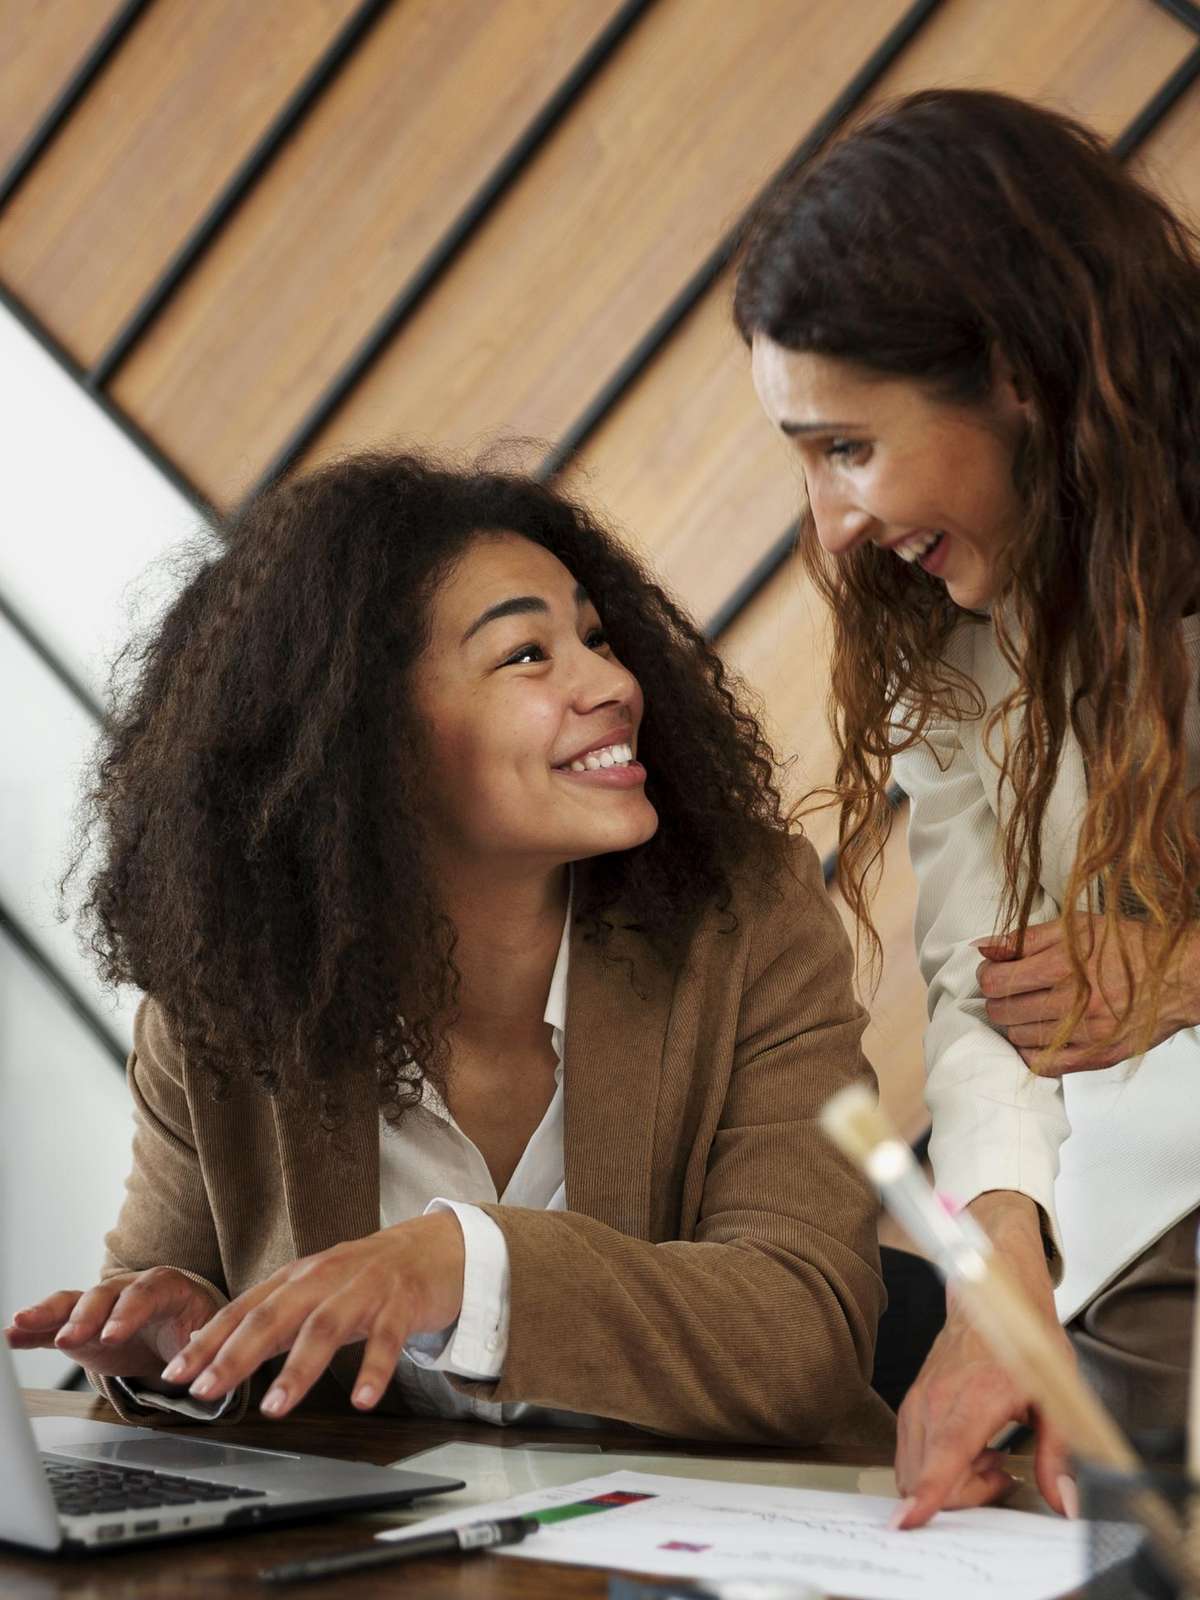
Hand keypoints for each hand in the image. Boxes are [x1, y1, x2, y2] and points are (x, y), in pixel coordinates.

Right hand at [5, 1270, 220, 1384]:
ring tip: (20, 1324)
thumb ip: (201, 1345)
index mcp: (166, 1288)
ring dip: (48, 1314)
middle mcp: (129, 1289)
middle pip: (105, 1295)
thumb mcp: (206, 1335)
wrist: (178, 1329)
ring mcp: (102, 1306)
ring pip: (74, 1303)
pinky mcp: (81, 1326)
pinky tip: (12, 1334)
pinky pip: (54, 1324)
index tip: (111, 1336)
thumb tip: (200, 1354)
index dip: (127, 1313)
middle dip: (85, 1316)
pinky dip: (33, 1329)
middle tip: (70, 1338)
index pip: (146, 1293)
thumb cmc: (193, 1328)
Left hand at [156, 1211, 465, 1418]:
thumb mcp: (312, 1290)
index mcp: (297, 1278)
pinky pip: (387, 1339)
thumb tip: (211, 1347)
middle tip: (207, 1392)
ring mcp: (364, 1290)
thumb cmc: (365, 1277)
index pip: (243, 1311)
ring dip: (297, 1369)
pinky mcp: (401, 1304)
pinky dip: (374, 1369)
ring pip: (324, 1328)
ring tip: (274, 1407)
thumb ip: (268, 1317)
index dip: (208, 1342)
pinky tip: (363, 1399)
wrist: (433, 1247)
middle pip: (274, 1316)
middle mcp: (324, 1279)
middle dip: (236, 1355)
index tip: (175, 1375)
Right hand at [893, 1193, 1073, 1525]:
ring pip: (913, 1470)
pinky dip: (936, 1466)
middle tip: (1000, 1472)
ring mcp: (918, 1402)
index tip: (908, 1524)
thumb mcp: (1056, 1398)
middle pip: (927, 1479)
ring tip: (987, 1456)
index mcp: (975, 1400)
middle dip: (962, 1497)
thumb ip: (1058, 1456)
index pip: (944, 1458)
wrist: (990, 1297)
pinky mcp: (911, 1404)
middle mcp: (937, 1402)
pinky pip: (910, 1454)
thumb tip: (1063, 1502)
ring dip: (948, 1482)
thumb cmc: (1023, 1340)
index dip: (926, 1496)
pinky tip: (969, 1448)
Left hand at [976, 914, 1199, 1073]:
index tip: (994, 972)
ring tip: (1026, 1010)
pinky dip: (1031, 1052)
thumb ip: (1025, 938)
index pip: (997, 979)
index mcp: (1063, 963)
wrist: (1181, 976)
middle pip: (1003, 1010)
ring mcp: (1085, 1032)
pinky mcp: (1097, 1055)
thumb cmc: (1131, 947)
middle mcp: (1072, 999)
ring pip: (1018, 1038)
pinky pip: (1044, 1065)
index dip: (988, 976)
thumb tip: (983, 948)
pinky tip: (1037, 1037)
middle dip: (997, 1000)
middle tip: (1009, 992)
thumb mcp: (1077, 927)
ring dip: (1013, 1025)